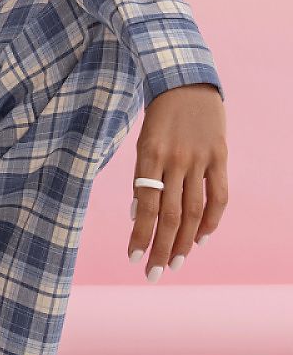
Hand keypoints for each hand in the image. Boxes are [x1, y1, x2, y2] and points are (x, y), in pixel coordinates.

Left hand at [127, 83, 227, 279]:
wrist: (187, 80)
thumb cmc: (159, 116)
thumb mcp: (142, 141)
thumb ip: (142, 176)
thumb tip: (137, 214)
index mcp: (148, 154)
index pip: (144, 204)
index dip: (140, 235)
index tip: (133, 258)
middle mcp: (175, 159)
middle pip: (168, 214)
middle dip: (160, 248)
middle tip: (153, 274)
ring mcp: (199, 158)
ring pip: (193, 211)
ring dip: (184, 242)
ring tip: (175, 263)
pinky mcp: (220, 156)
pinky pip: (218, 195)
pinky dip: (211, 221)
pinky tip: (200, 239)